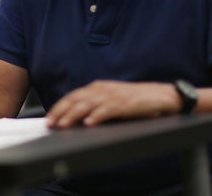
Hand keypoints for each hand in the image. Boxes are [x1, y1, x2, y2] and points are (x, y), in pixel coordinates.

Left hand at [45, 80, 179, 127]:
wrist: (162, 95)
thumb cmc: (136, 99)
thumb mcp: (111, 99)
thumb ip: (95, 105)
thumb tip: (76, 119)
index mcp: (97, 87)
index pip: (72, 96)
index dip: (59, 107)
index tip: (49, 118)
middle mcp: (103, 89)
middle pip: (76, 99)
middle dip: (61, 111)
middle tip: (50, 123)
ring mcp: (114, 95)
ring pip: (88, 104)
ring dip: (74, 115)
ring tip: (64, 124)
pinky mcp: (126, 103)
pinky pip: (108, 110)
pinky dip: (97, 116)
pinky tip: (90, 123)